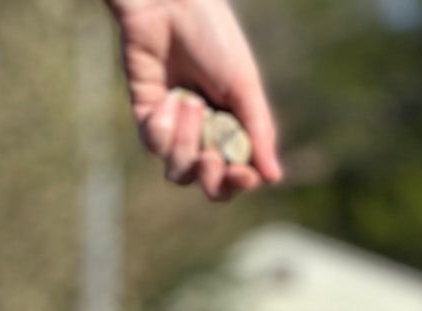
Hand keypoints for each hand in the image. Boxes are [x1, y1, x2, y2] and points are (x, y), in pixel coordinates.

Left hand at [107, 0, 281, 201]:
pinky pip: (155, 145)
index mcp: (234, 122)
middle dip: (210, 175)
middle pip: (207, 183)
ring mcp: (175, 127)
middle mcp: (205, 130)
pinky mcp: (147, 116)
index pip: (237, 172)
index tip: (241, 174)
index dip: (238, 182)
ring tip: (189, 103)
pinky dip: (163, 126)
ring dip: (185, 144)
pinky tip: (168, 97)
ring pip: (178, 171)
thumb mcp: (243, 85)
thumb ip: (258, 131)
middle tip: (210, 157)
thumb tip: (274, 177)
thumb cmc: (214, 37)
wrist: (171, 5)